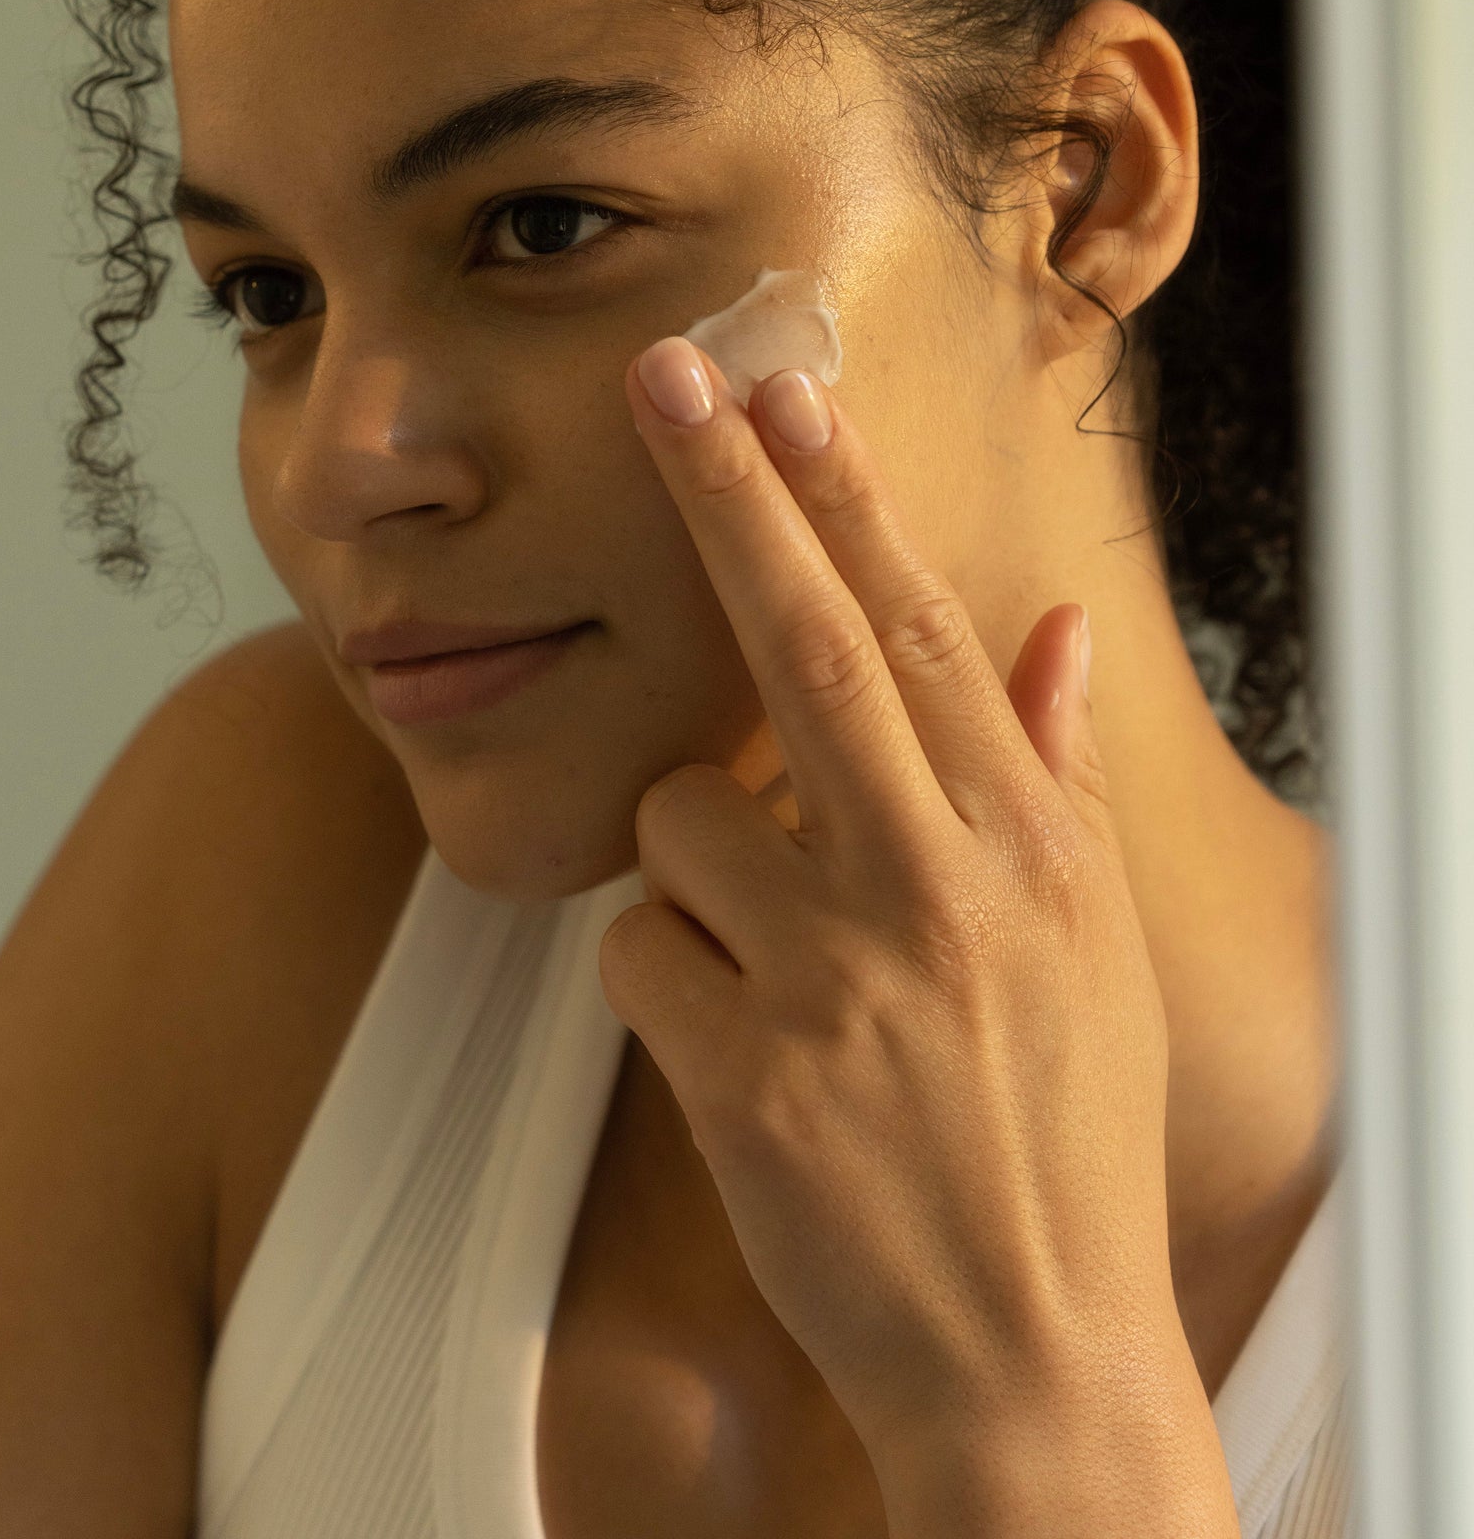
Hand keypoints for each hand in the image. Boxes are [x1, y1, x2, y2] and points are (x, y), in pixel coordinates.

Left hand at [598, 335, 1239, 1536]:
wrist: (1033, 1356)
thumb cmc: (1062, 1137)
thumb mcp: (1096, 949)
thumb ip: (1058, 777)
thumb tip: (1047, 635)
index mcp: (1026, 847)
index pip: (917, 630)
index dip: (842, 500)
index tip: (784, 393)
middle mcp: (936, 889)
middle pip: (803, 647)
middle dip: (727, 494)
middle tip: (664, 379)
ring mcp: (835, 981)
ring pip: (681, 819)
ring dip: (699, 865)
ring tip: (776, 961)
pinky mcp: (744, 1077)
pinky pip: (639, 952)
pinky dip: (668, 977)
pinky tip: (742, 1046)